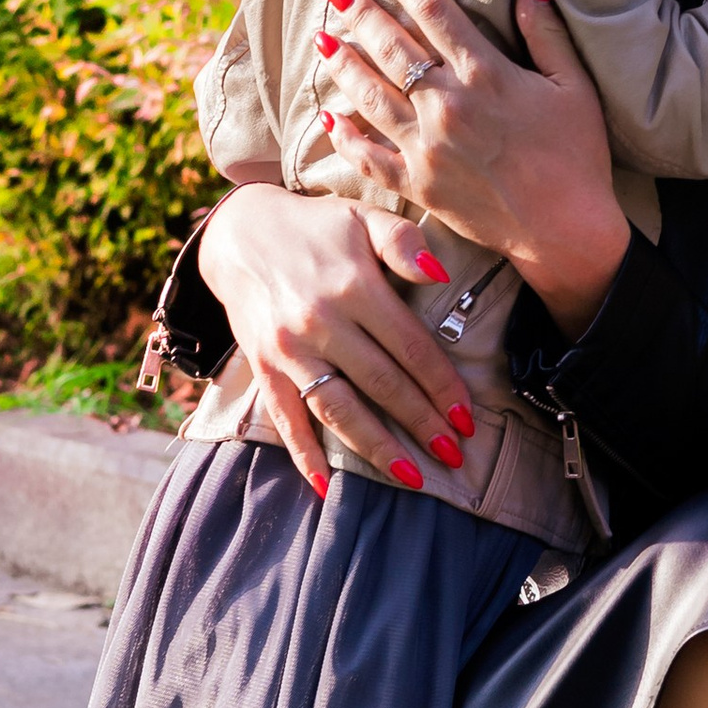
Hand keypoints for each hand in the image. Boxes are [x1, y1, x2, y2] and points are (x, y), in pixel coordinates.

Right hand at [196, 186, 473, 494]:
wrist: (239, 234)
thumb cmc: (316, 227)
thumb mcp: (362, 218)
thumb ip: (403, 243)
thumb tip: (441, 273)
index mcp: (354, 287)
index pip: (411, 347)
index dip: (442, 384)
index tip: (468, 417)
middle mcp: (320, 323)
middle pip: (382, 384)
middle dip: (422, 423)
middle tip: (454, 455)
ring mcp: (289, 351)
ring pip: (339, 410)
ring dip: (377, 447)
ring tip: (412, 476)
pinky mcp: (264, 369)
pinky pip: (286, 420)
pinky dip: (304, 457)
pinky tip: (327, 489)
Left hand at [322, 0, 632, 337]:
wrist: (566, 230)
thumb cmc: (577, 154)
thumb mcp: (573, 85)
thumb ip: (546, 31)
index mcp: (486, 75)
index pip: (432, 11)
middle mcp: (448, 107)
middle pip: (392, 47)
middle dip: (360, 13)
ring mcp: (428, 149)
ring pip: (371, 95)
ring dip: (343, 64)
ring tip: (323, 39)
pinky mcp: (418, 186)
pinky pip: (369, 156)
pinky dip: (346, 136)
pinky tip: (329, 117)